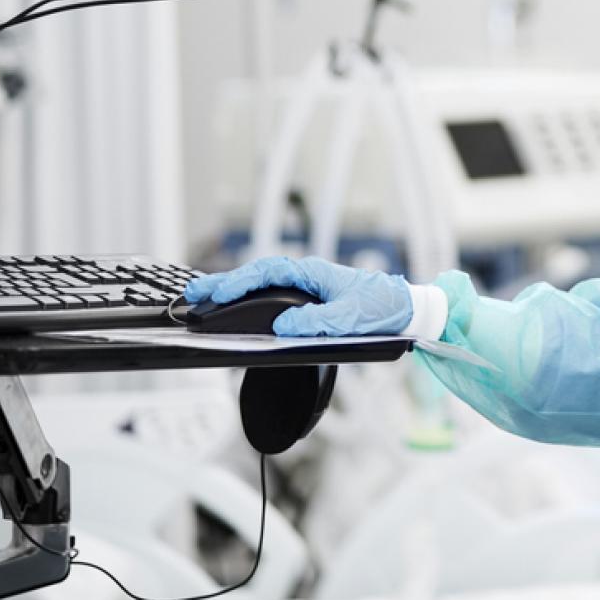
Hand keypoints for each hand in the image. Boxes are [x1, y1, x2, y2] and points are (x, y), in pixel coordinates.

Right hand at [183, 255, 414, 336]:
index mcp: (314, 273)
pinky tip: (236, 306)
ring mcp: (307, 287)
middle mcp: (307, 276)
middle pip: (257, 274)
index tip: (219, 294)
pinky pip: (272, 295)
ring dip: (234, 289)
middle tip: (193, 294)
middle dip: (225, 283)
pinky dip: (250, 298)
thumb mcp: (351, 317)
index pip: (268, 271)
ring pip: (262, 284)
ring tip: (205, 298)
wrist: (406, 309)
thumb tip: (284, 327)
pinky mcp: (309, 300)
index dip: (240, 282)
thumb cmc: (383, 307)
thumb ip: (317, 322)